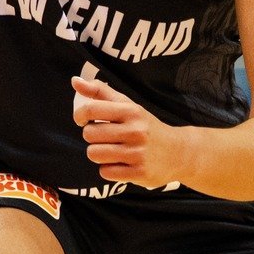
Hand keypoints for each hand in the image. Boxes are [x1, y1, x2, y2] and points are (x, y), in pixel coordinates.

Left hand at [70, 74, 188, 187]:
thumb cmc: (146, 126)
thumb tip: (75, 81)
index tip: (83, 120)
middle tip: (105, 138)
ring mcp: (138, 153)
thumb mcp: (128, 105)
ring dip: (98, 154)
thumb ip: (101, 92)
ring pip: (94, 154)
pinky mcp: (139, 173)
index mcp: (131, 111)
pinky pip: (105, 172)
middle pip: (89, 134)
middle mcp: (135, 131)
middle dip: (92, 137)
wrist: (179, 152)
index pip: (91, 109)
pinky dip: (109, 169)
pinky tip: (121, 163)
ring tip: (112, 151)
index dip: (80, 115)